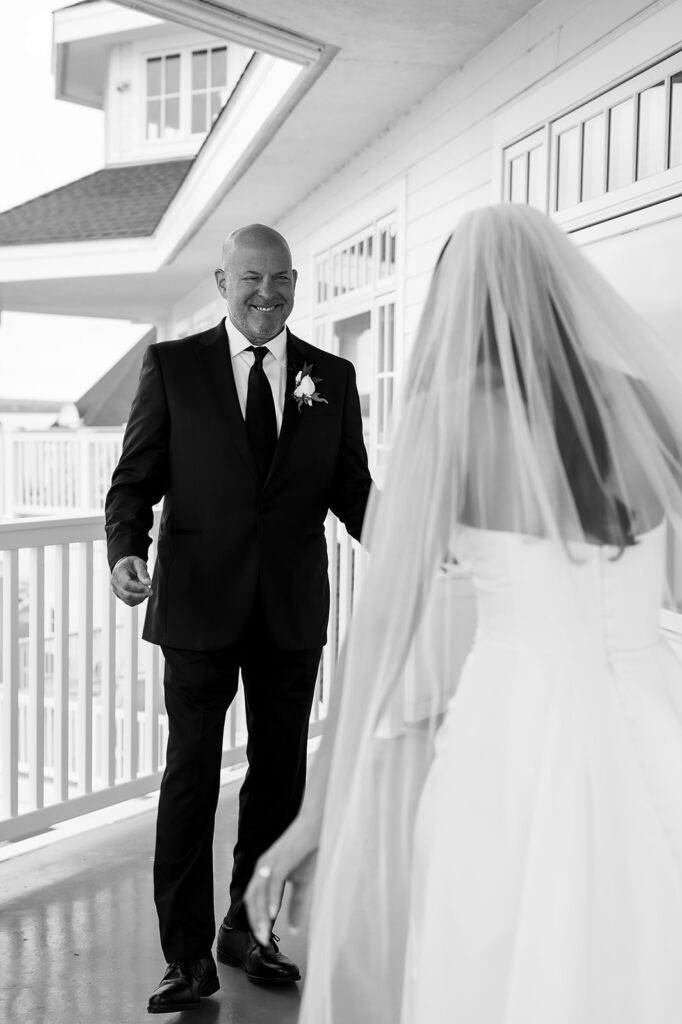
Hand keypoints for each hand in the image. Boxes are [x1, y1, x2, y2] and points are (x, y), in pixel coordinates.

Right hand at [110, 556, 151, 606]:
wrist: (125, 566)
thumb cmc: (131, 564)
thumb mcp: (138, 563)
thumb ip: (143, 572)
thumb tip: (148, 583)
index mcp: (118, 572)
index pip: (126, 584)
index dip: (138, 588)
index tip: (148, 587)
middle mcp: (114, 583)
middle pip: (126, 594)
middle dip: (140, 595)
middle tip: (151, 592)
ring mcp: (116, 590)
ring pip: (127, 600)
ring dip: (140, 598)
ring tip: (147, 592)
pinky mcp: (120, 595)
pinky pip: (129, 602)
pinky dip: (137, 600)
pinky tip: (143, 594)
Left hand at [245, 814, 319, 945]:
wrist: (316, 825)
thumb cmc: (308, 851)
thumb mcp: (302, 882)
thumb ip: (296, 905)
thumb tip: (295, 928)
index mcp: (264, 871)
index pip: (253, 900)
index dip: (255, 919)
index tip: (263, 937)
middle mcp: (263, 866)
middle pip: (251, 898)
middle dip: (255, 920)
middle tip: (262, 939)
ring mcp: (271, 861)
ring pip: (259, 891)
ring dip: (260, 913)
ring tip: (264, 931)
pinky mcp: (282, 857)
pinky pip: (273, 881)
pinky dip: (271, 897)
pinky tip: (273, 912)